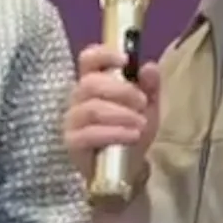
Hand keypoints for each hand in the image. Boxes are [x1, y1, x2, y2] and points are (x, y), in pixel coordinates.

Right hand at [63, 44, 160, 185]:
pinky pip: (89, 133)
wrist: (128, 168)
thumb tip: (148, 67)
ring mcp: (73, 120)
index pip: (88, 59)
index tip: (125, 60)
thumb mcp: (148, 107)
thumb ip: (150, 86)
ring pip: (91, 108)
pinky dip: (114, 132)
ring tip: (141, 123)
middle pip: (90, 83)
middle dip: (120, 90)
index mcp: (94, 81)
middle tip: (142, 102)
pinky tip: (131, 135)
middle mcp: (78, 97)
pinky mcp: (72, 142)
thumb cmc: (132, 130)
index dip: (104, 54)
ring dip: (120, 114)